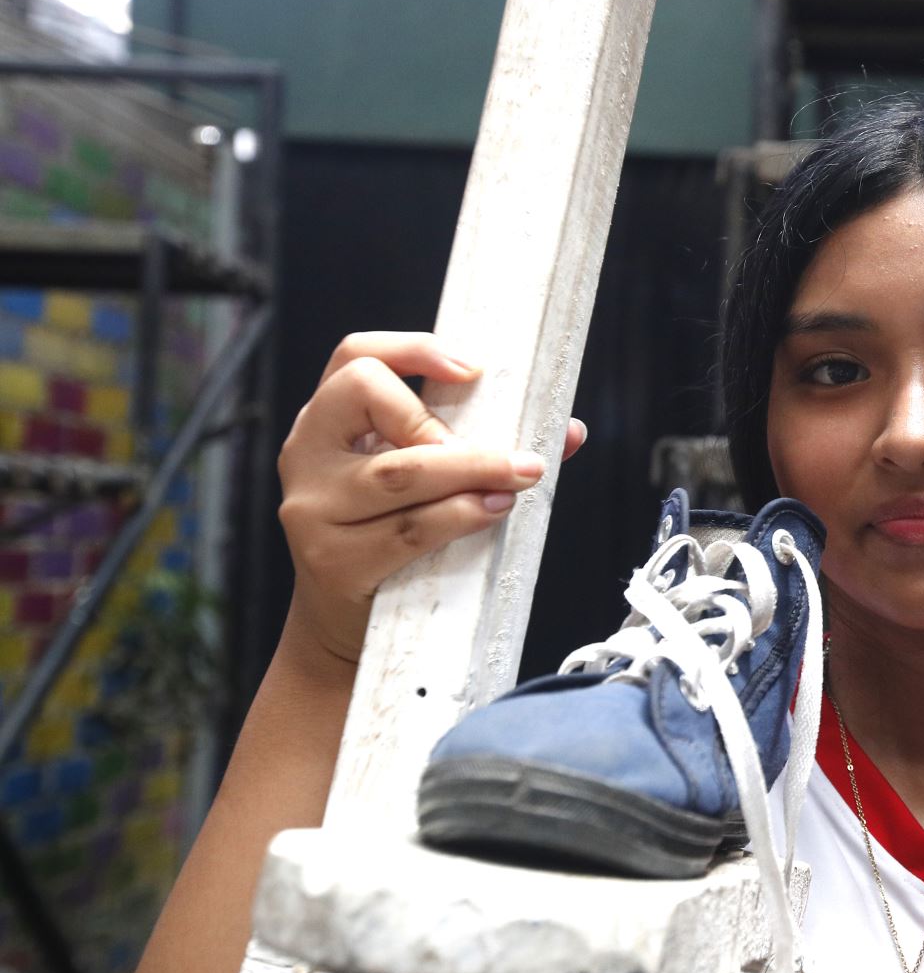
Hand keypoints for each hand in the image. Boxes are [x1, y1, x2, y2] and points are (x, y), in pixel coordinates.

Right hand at [277, 331, 586, 668]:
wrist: (345, 623)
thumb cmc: (392, 535)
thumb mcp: (419, 481)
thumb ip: (479, 445)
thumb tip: (569, 432)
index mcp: (325, 421)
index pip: (354, 356)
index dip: (412, 349)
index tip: (472, 370)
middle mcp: (306, 455)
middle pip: (369, 398)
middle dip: (448, 423)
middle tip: (508, 453)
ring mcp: (312, 509)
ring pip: (399, 472)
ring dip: (473, 471)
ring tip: (520, 477)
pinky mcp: (334, 560)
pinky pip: (409, 529)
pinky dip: (461, 516)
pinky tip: (494, 509)